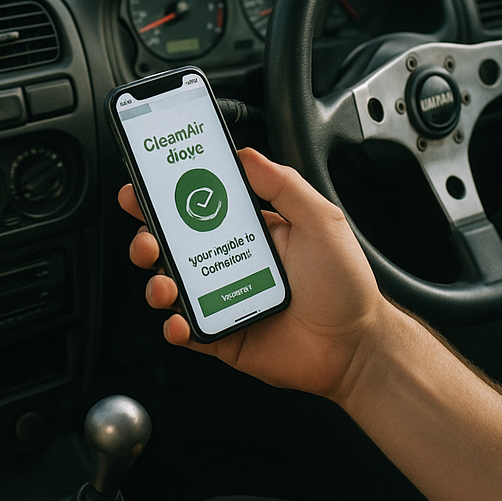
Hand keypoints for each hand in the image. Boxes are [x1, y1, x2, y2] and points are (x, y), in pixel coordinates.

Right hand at [118, 148, 386, 401]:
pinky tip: (181, 322)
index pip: (202, 205)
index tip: (147, 182)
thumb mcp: (321, 220)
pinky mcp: (222, 337)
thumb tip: (246, 154)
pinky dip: (174, 326)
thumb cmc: (345, 284)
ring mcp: (224, 300)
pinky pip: (186, 331)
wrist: (356, 346)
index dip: (171, 194)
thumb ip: (284, 185)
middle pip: (174, 244)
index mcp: (251, 230)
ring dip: (155, 280)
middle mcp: (231, 262)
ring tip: (163, 282)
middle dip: (148, 235)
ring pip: (172, 286)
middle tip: (145, 234)